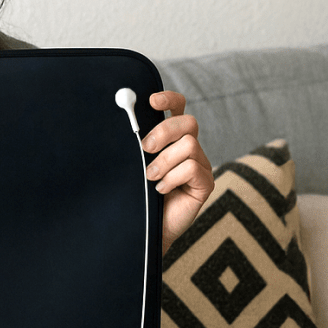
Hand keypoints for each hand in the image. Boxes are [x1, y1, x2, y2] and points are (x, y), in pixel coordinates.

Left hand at [141, 91, 214, 254]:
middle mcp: (189, 148)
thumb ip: (133, 144)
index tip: (151, 100)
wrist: (143, 228)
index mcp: (171, 139)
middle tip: (145, 148)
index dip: (169, 99)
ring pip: (189, 145)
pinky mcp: (205, 184)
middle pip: (188, 122)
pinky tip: (161, 190)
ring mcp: (200, 166)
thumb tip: (122, 117)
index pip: (178, 108)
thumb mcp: (132, 164)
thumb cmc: (136, 194)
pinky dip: (172, 178)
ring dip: (164, 161)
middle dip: (164, 131)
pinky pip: (193, 169)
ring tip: (150, 177)